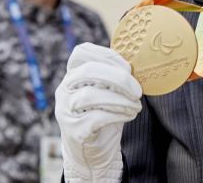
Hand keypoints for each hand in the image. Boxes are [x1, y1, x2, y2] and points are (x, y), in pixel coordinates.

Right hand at [55, 43, 142, 181]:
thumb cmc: (104, 113)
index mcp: (73, 73)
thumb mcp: (108, 90)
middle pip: (89, 71)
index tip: (128, 68)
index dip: (107, 55)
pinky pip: (96, 117)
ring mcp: (66, 109)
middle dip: (119, 79)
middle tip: (138, 91)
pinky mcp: (73, 130)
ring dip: (121, 100)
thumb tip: (138, 63)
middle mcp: (64, 89)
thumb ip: (114, 75)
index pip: (82, 53)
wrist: (92, 150)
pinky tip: (129, 115)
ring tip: (136, 106)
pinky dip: (118, 115)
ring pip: (91, 95)